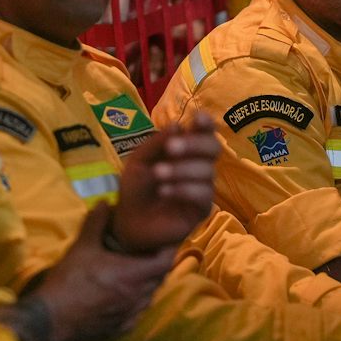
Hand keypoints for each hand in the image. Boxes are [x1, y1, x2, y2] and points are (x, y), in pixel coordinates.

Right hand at [17, 204, 174, 340]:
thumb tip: (105, 202)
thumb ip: (96, 223)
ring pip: (150, 296)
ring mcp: (131, 314)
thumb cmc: (70, 280)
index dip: (169, 249)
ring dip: (148, 283)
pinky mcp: (122, 327)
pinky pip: (138, 311)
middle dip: (158, 264)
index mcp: (134, 275)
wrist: (52, 319)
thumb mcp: (82, 247)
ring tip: (136, 270)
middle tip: (148, 251)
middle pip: (160, 278)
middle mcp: (138, 296)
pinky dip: (137, 300)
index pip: (166, 261)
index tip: (163, 239)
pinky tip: (124, 294)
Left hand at [110, 115, 217, 253]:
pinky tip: (164, 190)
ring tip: (157, 173)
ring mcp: (202, 188)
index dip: (206, 123)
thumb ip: (156, 144)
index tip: (197, 120)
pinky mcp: (201, 210)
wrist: (127, 221)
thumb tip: (178, 125)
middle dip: (194, 145)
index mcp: (185, 149)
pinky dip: (183, 189)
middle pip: (213, 148)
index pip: (204, 132)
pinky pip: (202, 195)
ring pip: (207, 172)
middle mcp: (199, 165)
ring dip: (182, 169)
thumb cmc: (135, 186)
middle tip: (171, 148)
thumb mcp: (139, 160)